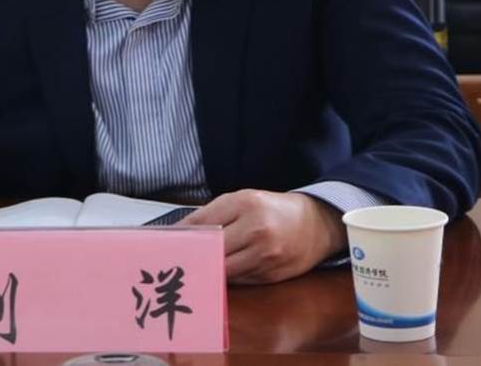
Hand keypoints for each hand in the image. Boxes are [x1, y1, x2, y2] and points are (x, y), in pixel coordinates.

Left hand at [181, 189, 346, 284]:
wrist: (316, 224)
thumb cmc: (273, 210)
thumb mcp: (243, 200)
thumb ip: (212, 214)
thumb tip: (179, 232)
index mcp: (246, 204)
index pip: (203, 223)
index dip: (181, 236)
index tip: (164, 244)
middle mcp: (256, 230)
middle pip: (211, 250)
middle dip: (192, 257)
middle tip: (173, 263)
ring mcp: (265, 256)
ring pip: (223, 270)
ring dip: (207, 271)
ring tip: (191, 270)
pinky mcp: (271, 276)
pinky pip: (239, 281)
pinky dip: (227, 278)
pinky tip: (216, 276)